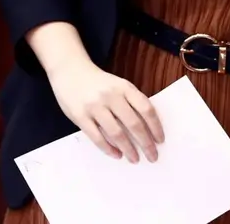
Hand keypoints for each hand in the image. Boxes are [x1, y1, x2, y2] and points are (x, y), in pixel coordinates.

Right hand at [46, 59, 163, 162]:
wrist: (69, 70)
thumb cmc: (98, 82)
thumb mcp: (118, 85)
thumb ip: (130, 101)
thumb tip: (147, 127)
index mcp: (124, 87)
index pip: (146, 109)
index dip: (155, 126)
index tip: (160, 140)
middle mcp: (111, 96)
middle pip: (134, 124)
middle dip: (145, 143)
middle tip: (152, 156)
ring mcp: (94, 106)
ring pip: (116, 133)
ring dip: (128, 149)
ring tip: (134, 158)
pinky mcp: (80, 116)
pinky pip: (97, 137)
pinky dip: (108, 149)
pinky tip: (116, 154)